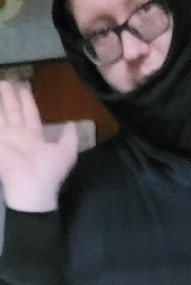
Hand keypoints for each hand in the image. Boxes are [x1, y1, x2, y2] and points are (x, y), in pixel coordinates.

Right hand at [0, 80, 78, 211]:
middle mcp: (19, 136)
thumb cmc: (49, 170)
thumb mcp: (67, 153)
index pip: (30, 115)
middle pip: (13, 111)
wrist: (31, 186)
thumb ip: (70, 138)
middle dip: (9, 96)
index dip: (27, 101)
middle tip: (6, 81)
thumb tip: (72, 124)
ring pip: (0, 115)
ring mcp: (5, 139)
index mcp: (35, 138)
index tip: (24, 87)